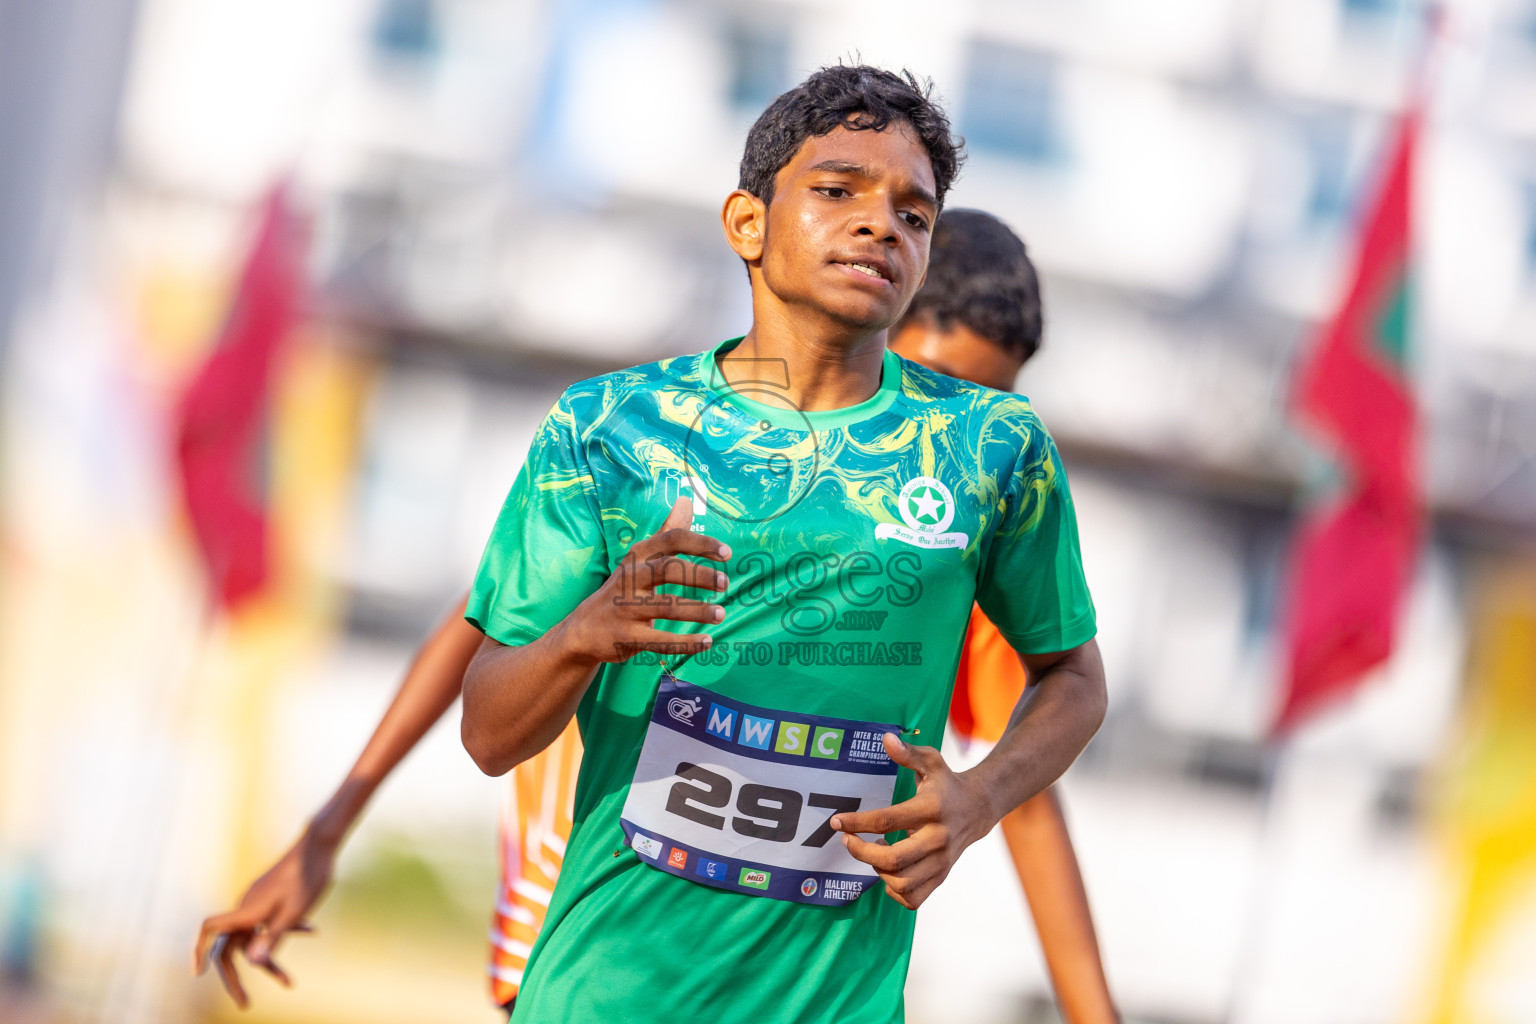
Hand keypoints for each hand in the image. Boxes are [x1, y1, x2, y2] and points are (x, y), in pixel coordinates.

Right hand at [192, 830, 333, 1006]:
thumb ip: (274, 936)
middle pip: (232, 946)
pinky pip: (270, 923)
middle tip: (246, 1004)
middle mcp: (246, 908)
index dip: (198, 951)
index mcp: (246, 910)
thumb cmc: (308, 876)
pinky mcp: (273, 898)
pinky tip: (312, 932)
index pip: (209, 930)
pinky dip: (285, 932)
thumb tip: (252, 962)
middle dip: (237, 977)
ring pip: (255, 938)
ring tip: (289, 983)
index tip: (197, 974)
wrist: (321, 844)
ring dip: (269, 960)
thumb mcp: (294, 911)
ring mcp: (258, 903)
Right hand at [563, 497, 730, 663]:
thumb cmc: (624, 587)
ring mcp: (626, 608)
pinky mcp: (626, 637)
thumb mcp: (642, 557)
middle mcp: (631, 578)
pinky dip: (685, 642)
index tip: (727, 553)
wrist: (584, 628)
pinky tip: (707, 642)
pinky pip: (659, 640)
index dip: (701, 543)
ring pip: (666, 607)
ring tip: (721, 614)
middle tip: (725, 584)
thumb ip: (668, 531)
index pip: (671, 540)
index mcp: (639, 556)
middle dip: (700, 575)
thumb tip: (686, 499)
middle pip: (668, 569)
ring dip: (697, 611)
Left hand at [831, 733, 996, 910]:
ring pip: (902, 883)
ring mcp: (941, 862)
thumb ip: (907, 753)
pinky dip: (894, 891)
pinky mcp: (941, 877)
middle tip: (847, 840)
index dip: (857, 822)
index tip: (836, 820)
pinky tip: (888, 871)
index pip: (887, 820)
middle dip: (861, 852)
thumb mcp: (931, 762)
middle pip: (893, 860)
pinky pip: (913, 899)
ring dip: (878, 871)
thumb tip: (885, 738)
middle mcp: (938, 839)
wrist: (978, 809)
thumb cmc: (947, 783)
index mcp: (931, 809)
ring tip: (873, 851)